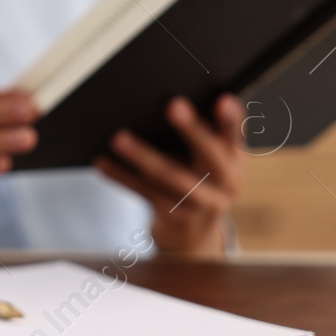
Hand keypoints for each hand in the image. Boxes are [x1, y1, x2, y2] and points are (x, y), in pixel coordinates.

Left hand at [95, 94, 244, 258]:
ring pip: (171, 177)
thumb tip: (157, 99)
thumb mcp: (205, 160)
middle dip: (191, 130)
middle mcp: (226, 183)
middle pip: (209, 155)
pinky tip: (101, 162)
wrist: (193, 236)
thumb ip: (198, 134)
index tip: (223, 99)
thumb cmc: (194, 179)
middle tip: (173, 105)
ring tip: (118, 138)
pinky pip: (145, 193)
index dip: (231, 120)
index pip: (234, 136)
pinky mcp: (176, 219)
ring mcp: (203, 205)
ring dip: (143, 156)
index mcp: (233, 159)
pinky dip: (121, 176)